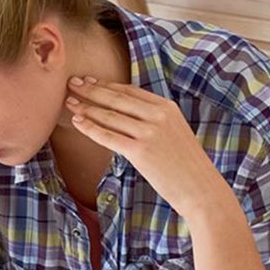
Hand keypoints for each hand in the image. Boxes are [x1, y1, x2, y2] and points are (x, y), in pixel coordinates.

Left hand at [64, 76, 229, 215]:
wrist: (200, 189)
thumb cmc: (186, 166)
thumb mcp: (175, 132)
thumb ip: (154, 120)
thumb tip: (129, 116)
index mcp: (167, 107)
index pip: (130, 91)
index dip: (106, 85)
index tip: (89, 81)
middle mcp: (158, 115)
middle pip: (117, 99)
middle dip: (91, 90)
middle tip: (71, 83)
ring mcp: (149, 133)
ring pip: (110, 116)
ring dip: (86, 107)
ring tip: (69, 102)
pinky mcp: (140, 152)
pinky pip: (109, 136)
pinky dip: (90, 128)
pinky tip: (77, 122)